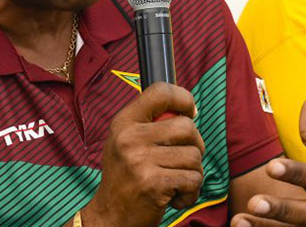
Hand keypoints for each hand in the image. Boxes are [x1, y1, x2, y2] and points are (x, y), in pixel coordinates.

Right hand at [79, 82, 204, 226]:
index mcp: (124, 122)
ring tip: (176, 182)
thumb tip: (189, 112)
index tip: (190, 113)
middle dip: (196, 145)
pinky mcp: (153, 184)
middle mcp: (129, 137)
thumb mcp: (126, 142)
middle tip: (183, 160)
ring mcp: (140, 160)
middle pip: (187, 127)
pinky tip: (175, 197)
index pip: (160, 92)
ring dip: (193, 173)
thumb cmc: (126, 178)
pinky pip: (193, 179)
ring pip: (194, 156)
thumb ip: (150, 124)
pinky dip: (191, 192)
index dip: (183, 99)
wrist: (110, 217)